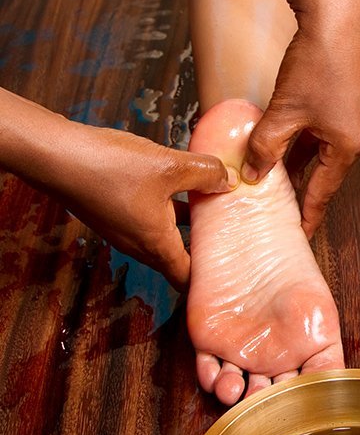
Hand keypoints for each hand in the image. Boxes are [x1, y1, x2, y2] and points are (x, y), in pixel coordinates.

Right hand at [53, 124, 237, 289]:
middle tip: (231, 238)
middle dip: (203, 251)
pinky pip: (148, 217)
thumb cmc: (109, 166)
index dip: (209, 280)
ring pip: (163, 235)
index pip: (186, 279)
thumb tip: (228, 180)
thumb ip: (205, 174)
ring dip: (186, 226)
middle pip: (177, 259)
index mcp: (155, 245)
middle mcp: (137, 244)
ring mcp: (122, 228)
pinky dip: (168, 209)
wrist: (53, 154)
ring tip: (213, 209)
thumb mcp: (169, 166)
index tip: (232, 272)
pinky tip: (181, 186)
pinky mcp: (113, 211)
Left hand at [242, 0, 359, 235]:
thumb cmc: (319, 62)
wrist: (340, 16)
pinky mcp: (357, 98)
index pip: (324, 191)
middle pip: (326, 170)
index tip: (300, 234)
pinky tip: (291, 133)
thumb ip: (267, 146)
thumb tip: (252, 174)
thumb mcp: (285, 111)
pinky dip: (310, 138)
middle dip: (303, 186)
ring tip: (279, 172)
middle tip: (283, 206)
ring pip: (326, 148)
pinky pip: (331, 129)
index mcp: (349, 146)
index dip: (309, 214)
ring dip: (303, 159)